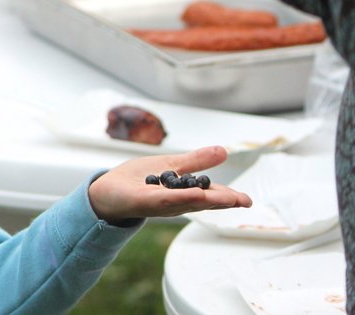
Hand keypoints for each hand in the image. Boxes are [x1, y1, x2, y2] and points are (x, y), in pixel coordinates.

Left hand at [87, 146, 251, 223]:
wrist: (107, 190)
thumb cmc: (137, 180)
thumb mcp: (171, 165)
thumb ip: (196, 161)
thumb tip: (224, 151)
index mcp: (182, 193)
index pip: (209, 196)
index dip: (229, 198)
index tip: (247, 200)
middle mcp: (174, 201)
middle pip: (202, 202)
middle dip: (224, 202)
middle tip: (245, 201)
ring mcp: (159, 203)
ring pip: (187, 202)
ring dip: (208, 200)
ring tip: (229, 198)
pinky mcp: (144, 201)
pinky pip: (165, 200)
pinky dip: (181, 198)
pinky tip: (196, 195)